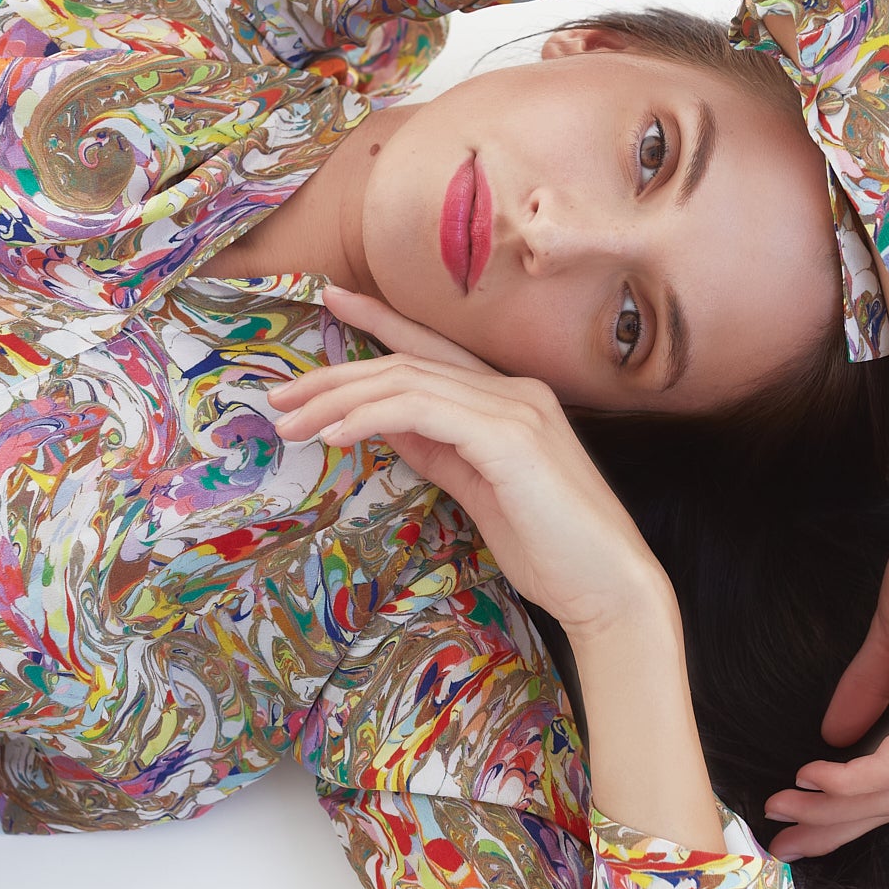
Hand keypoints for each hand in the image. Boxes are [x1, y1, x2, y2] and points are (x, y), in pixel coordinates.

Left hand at [268, 286, 663, 634]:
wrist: (608, 587)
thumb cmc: (551, 548)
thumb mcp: (478, 489)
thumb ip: (438, 450)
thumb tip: (385, 426)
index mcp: (511, 399)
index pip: (433, 349)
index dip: (380, 321)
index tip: (331, 301)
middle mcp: (515, 391)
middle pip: (407, 363)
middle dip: (335, 376)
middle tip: (280, 399)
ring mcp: (515, 409)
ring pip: (407, 381)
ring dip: (338, 400)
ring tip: (291, 423)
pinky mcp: (509, 438)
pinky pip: (423, 410)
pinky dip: (371, 417)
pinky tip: (336, 435)